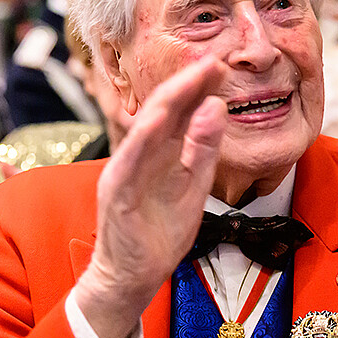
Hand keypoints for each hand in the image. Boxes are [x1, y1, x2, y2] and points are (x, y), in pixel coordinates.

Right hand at [74, 57, 228, 337]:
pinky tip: (158, 118)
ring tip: (191, 78)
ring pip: (145, 129)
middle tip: (212, 60)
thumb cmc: (160, 232)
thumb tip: (217, 107)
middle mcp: (139, 155)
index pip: (179, 112)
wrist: (132, 277)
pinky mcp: (116, 193)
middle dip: (187, 84)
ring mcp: (125, 172)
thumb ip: (203, 149)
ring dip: (168, 101)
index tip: (220, 64)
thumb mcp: (193, 187)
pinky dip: (143, 138)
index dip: (198, 87)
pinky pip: (129, 161)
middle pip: (163, 111)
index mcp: (158, 152)